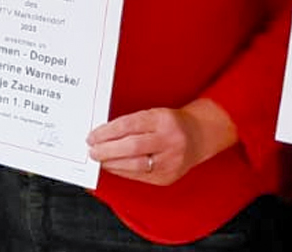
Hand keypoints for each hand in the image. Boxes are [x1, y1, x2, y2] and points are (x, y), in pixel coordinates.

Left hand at [87, 100, 235, 185]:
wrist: (198, 137)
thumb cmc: (170, 124)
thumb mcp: (153, 115)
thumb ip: (131, 124)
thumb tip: (101, 136)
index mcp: (163, 119)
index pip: (129, 125)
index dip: (107, 132)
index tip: (92, 136)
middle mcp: (169, 140)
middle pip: (132, 147)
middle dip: (107, 150)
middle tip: (92, 151)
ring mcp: (171, 161)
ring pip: (135, 165)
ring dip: (112, 164)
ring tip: (100, 159)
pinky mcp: (168, 177)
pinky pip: (140, 176)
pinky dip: (123, 172)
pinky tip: (113, 167)